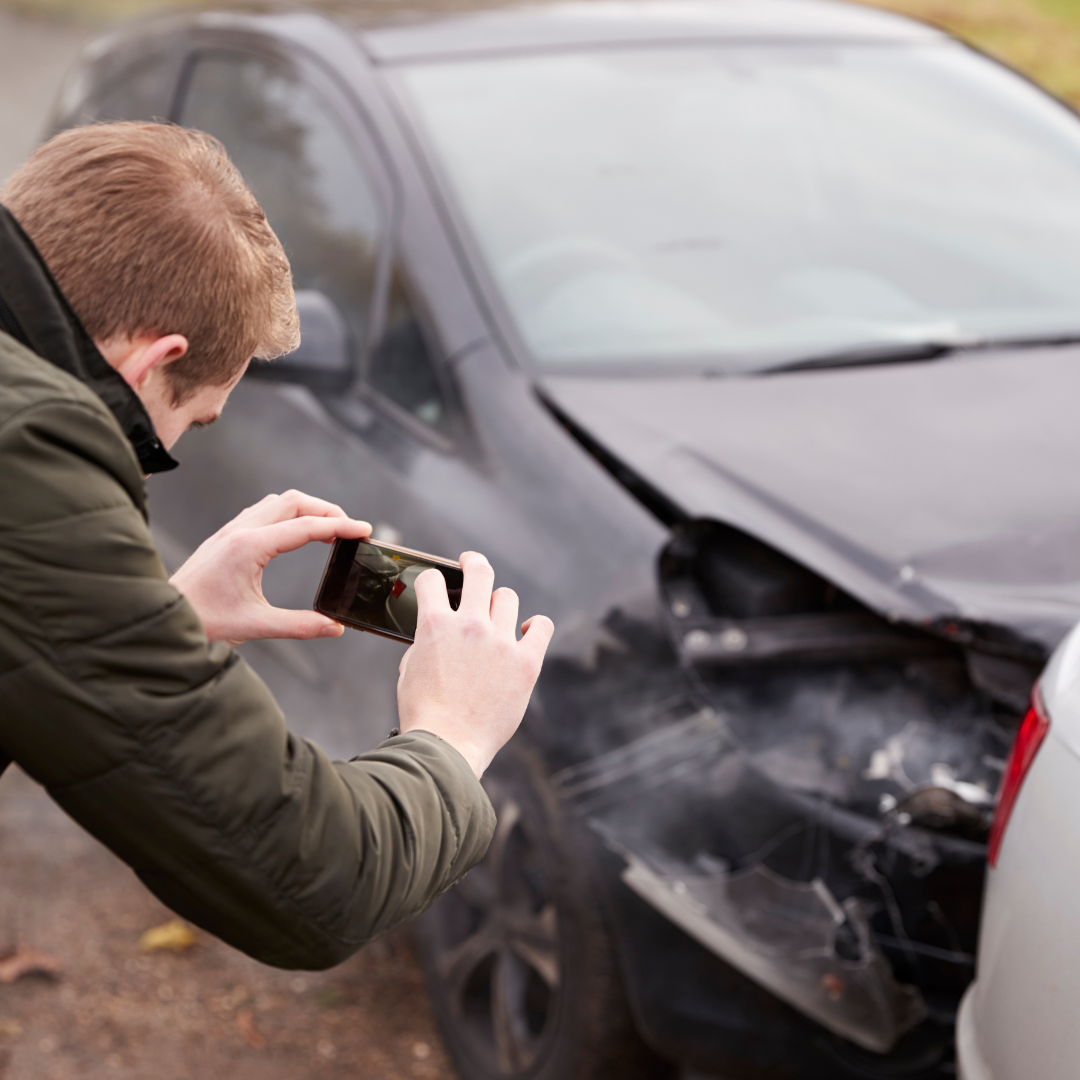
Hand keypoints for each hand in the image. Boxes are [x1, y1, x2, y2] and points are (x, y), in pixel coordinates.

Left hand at [169, 490, 370, 645]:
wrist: (160, 616)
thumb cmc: (202, 620)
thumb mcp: (255, 626)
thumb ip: (299, 625)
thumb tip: (335, 627)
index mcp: (249, 547)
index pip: (306, 527)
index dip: (341, 526)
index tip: (364, 530)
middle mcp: (240, 531)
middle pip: (294, 501)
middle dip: (327, 510)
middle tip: (349, 529)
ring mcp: (230, 530)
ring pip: (277, 502)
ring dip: (306, 509)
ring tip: (327, 529)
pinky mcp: (225, 536)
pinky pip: (262, 511)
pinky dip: (287, 514)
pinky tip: (294, 533)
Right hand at [396, 552, 554, 777]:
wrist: (447, 747)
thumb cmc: (424, 714)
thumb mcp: (410, 669)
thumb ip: (426, 642)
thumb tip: (437, 631)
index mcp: (435, 626)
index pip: (433, 580)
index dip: (433, 580)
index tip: (438, 585)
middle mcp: (470, 626)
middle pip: (480, 572)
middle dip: (473, 563)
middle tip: (472, 564)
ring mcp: (501, 642)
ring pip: (507, 598)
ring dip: (499, 604)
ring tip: (497, 616)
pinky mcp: (526, 663)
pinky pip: (542, 627)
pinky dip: (536, 626)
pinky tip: (526, 633)